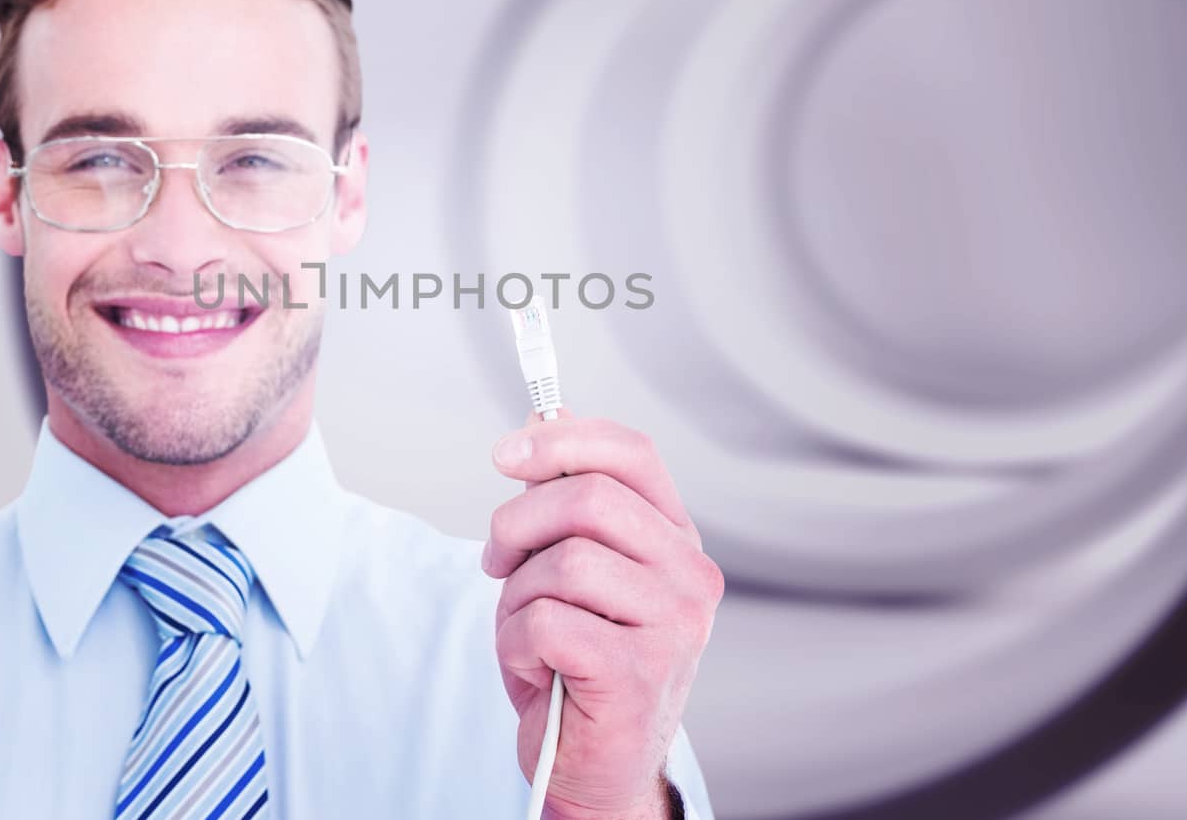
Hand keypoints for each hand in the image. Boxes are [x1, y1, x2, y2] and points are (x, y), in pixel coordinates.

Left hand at [484, 410, 722, 819]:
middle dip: (518, 522)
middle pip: (588, 497)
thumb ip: (564, 500)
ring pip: (564, 561)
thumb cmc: (577, 662)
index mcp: (676, 538)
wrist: (596, 765)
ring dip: (517, 595)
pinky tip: (533, 666)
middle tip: (496, 560)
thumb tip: (540, 420)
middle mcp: (690, 575)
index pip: (631, 454)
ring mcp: (672, 625)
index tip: (504, 454)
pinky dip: (516, 641)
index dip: (562, 440)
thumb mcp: (569, 567)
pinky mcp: (638, 673)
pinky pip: (548, 622)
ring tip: (525, 628)